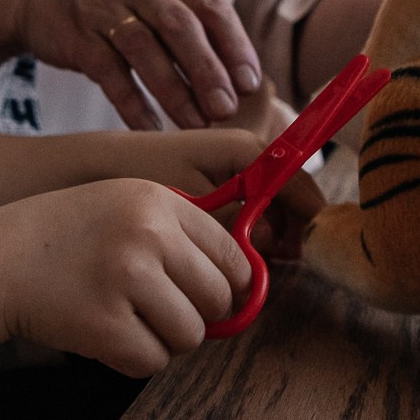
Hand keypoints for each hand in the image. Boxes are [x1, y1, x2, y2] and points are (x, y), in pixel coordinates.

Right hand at [0, 180, 251, 376]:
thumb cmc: (66, 236)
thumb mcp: (124, 204)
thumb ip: (179, 235)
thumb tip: (245, 289)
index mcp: (159, 200)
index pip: (232, 254)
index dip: (228, 283)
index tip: (208, 294)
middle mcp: (148, 234)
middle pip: (218, 298)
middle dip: (197, 314)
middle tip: (159, 309)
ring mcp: (127, 280)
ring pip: (191, 335)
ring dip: (166, 339)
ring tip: (127, 318)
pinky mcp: (106, 325)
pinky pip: (153, 360)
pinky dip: (134, 357)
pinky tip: (105, 333)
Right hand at [6, 0, 262, 129]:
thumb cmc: (109, 12)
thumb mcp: (150, 6)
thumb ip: (187, 34)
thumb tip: (235, 85)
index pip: (211, 6)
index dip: (235, 44)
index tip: (251, 83)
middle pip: (180, 25)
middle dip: (207, 68)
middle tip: (226, 109)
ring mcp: (104, 8)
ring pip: (144, 46)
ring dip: (173, 89)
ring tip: (194, 125)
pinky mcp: (76, 34)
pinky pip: (107, 70)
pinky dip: (131, 101)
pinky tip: (149, 128)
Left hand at [91, 127, 328, 263]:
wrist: (99, 167)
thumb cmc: (143, 174)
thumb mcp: (189, 200)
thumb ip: (233, 221)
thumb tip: (271, 241)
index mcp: (247, 150)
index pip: (297, 180)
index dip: (312, 214)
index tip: (320, 247)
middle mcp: (249, 158)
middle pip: (290, 199)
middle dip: (291, 233)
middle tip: (286, 267)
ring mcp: (237, 174)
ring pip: (272, 211)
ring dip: (271, 240)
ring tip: (262, 269)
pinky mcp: (222, 191)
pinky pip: (251, 214)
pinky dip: (250, 238)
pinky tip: (241, 261)